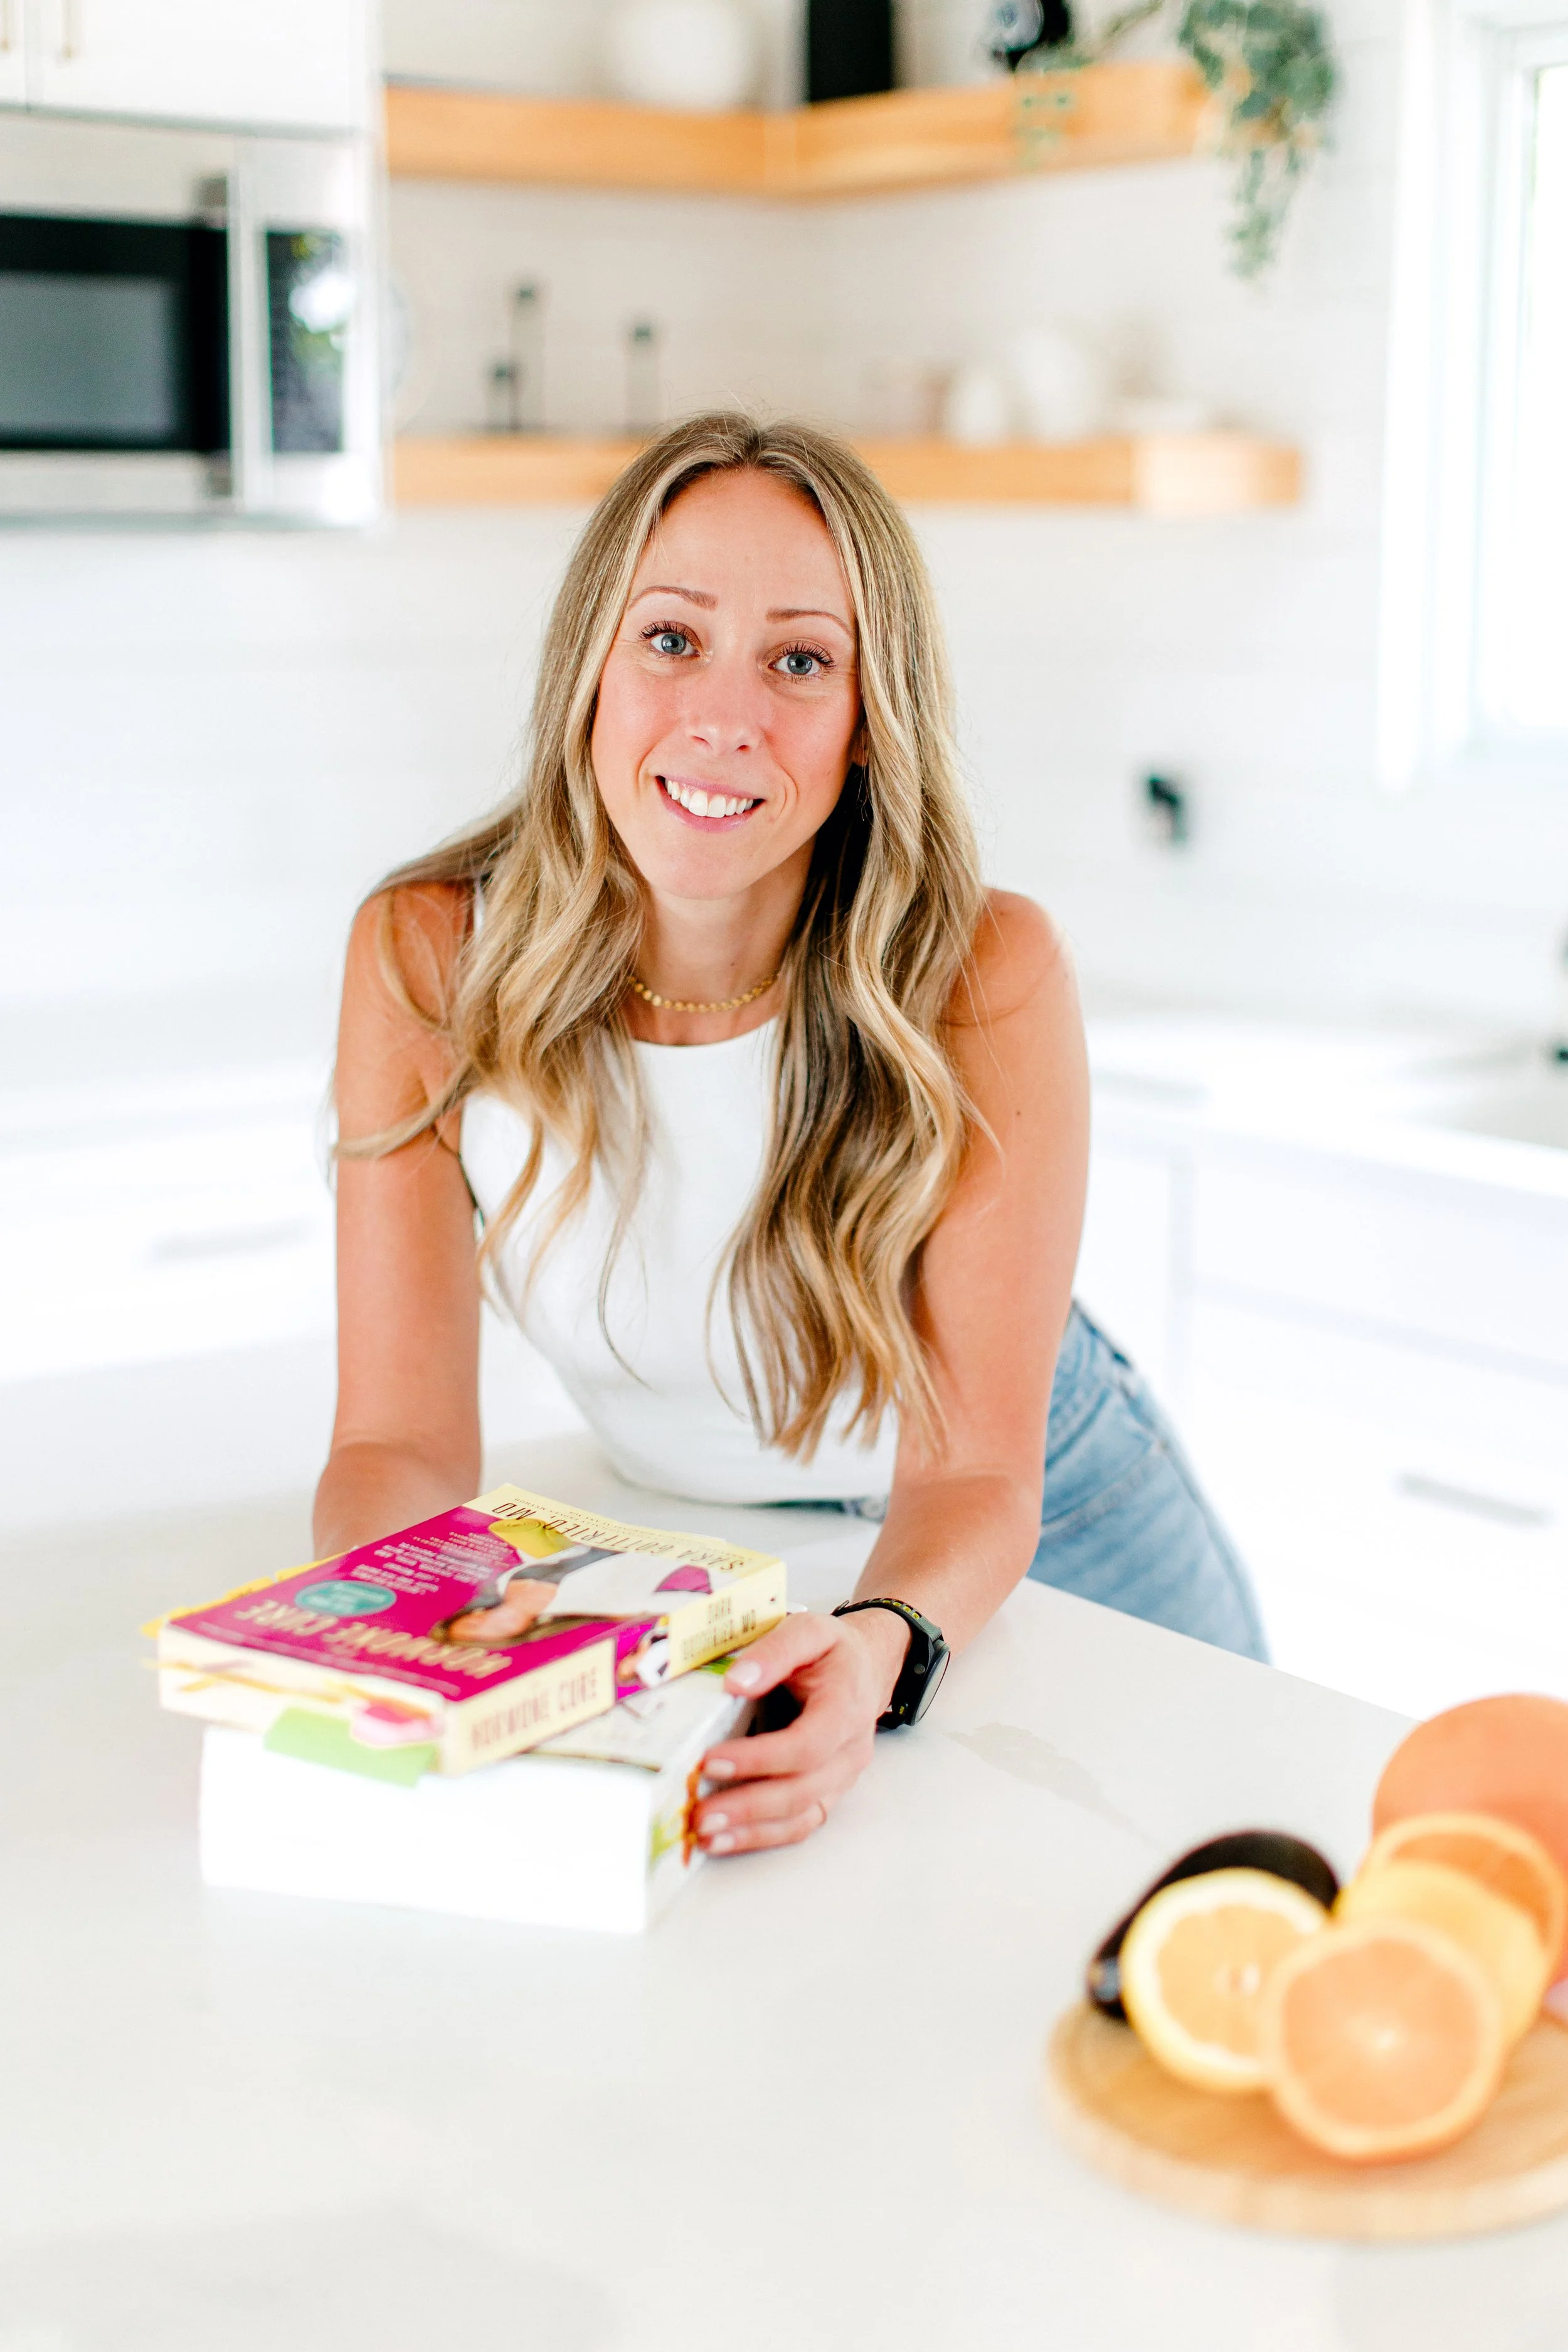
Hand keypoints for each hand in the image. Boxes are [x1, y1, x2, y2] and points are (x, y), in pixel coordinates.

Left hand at [694, 1607, 909, 1854]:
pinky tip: (725, 1840)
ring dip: (751, 1831)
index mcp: (845, 1708)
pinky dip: (762, 1836)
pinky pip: (800, 1824)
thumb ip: (774, 1650)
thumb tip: (735, 1682)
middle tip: (700, 1812)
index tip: (710, 1761)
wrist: (866, 1667)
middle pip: (801, 1790)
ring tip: (705, 1835)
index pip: (805, 1745)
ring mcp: (841, 1778)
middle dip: (748, 1805)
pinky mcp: (828, 1793)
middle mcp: (849, 1751)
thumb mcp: (808, 1630)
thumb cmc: (833, 1650)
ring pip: (801, 1816)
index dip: (758, 1759)